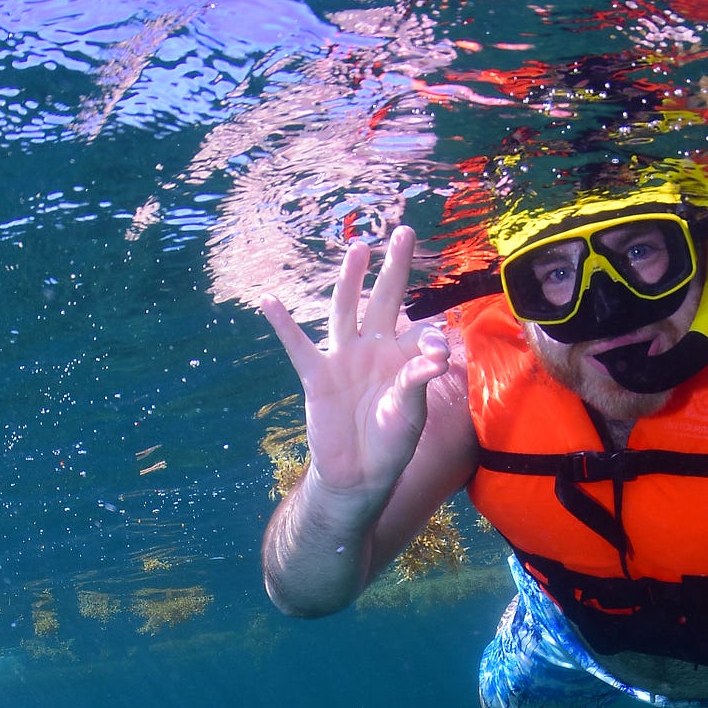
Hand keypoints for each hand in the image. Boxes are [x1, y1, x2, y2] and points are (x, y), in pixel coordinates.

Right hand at [259, 226, 450, 503]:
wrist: (359, 474)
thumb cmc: (391, 443)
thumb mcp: (411, 413)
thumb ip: (418, 380)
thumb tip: (436, 352)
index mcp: (402, 357)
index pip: (420, 331)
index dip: (430, 337)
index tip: (437, 351)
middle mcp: (373, 349)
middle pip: (384, 299)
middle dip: (393, 267)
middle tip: (403, 232)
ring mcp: (344, 358)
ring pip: (346, 310)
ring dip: (350, 279)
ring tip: (358, 249)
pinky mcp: (317, 375)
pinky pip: (298, 346)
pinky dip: (283, 324)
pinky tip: (269, 301)